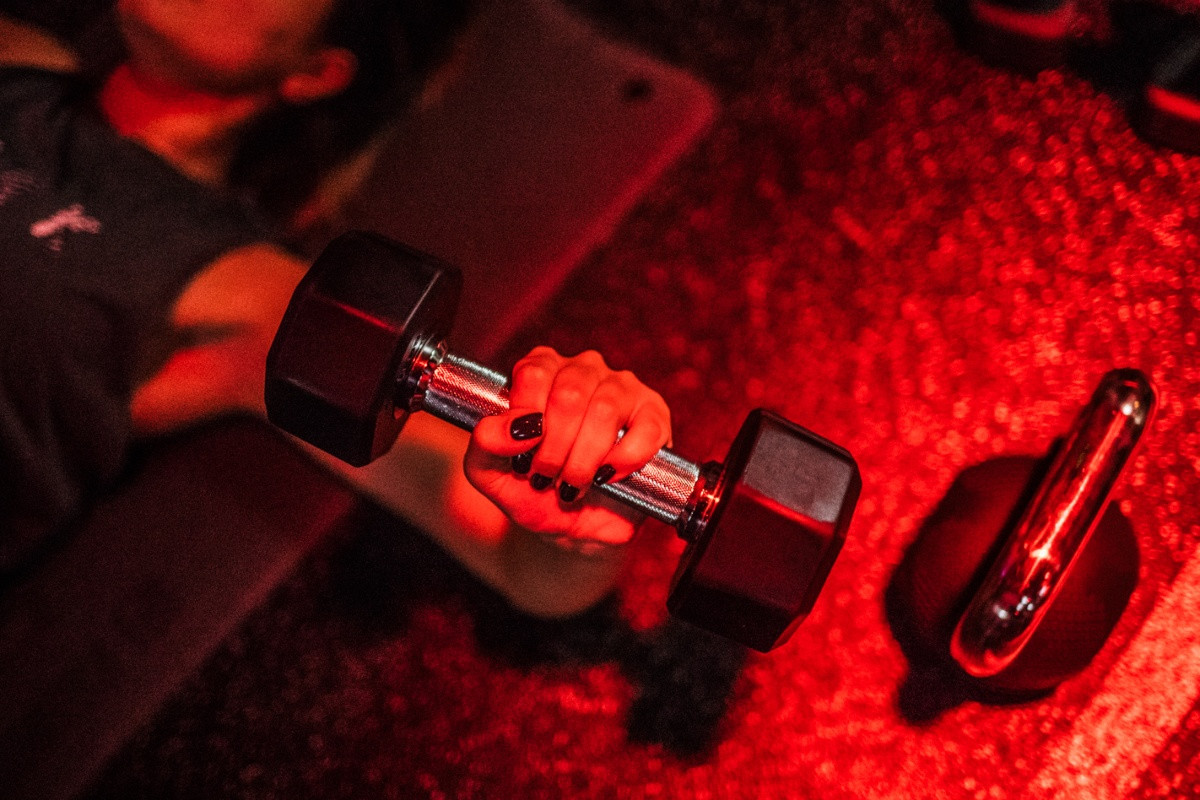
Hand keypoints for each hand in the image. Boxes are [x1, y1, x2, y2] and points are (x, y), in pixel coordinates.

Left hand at [465, 347, 671, 548]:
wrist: (571, 526)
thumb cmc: (531, 490)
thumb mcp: (490, 473)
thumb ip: (486, 445)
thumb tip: (516, 427)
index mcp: (540, 370)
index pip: (533, 374)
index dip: (526, 425)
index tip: (523, 460)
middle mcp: (582, 369)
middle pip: (569, 394)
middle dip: (554, 450)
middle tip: (548, 478)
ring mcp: (622, 388)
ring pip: (605, 410)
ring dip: (585, 459)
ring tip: (574, 484)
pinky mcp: (654, 415)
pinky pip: (645, 429)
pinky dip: (623, 460)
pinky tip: (608, 476)